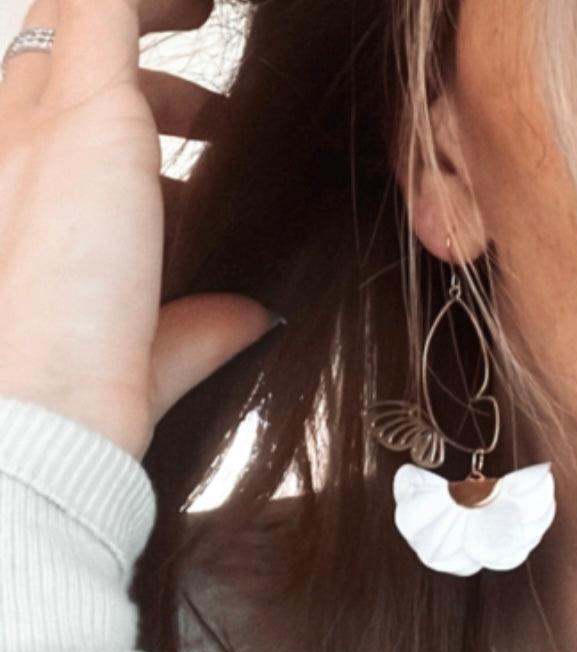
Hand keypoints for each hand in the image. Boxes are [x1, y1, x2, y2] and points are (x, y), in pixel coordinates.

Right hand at [0, 0, 279, 460]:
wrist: (50, 391)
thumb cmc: (90, 378)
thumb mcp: (162, 338)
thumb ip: (204, 322)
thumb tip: (256, 313)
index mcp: (22, 187)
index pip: (56, 110)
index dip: (128, 101)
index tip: (199, 128)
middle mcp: (15, 138)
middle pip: (60, 50)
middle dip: (138, 56)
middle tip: (216, 104)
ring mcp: (43, 117)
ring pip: (82, 11)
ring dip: (153, 10)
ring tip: (215, 19)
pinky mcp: (86, 106)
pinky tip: (211, 1)